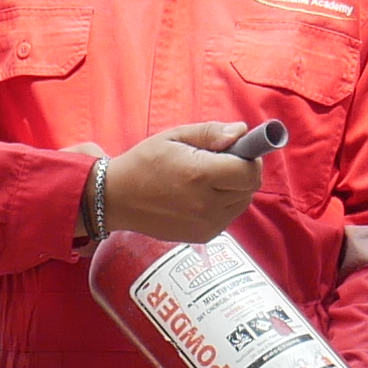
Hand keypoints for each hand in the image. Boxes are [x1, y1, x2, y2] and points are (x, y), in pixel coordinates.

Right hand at [103, 118, 266, 244]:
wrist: (117, 199)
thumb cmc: (144, 163)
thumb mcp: (174, 136)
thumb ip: (211, 133)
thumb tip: (242, 132)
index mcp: (199, 175)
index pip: (249, 171)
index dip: (249, 158)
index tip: (237, 150)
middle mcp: (206, 203)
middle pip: (249, 187)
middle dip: (242, 171)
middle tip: (219, 162)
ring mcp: (206, 224)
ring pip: (242, 202)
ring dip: (235, 189)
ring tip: (208, 179)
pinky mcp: (204, 236)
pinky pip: (229, 216)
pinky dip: (224, 204)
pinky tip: (201, 195)